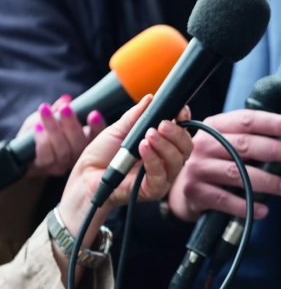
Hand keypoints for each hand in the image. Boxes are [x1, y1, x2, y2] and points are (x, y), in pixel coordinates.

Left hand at [16, 95, 105, 176]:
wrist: (23, 154)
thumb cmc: (42, 133)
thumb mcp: (51, 118)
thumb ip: (59, 109)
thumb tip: (66, 99)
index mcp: (85, 142)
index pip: (97, 136)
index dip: (97, 126)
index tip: (94, 113)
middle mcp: (78, 156)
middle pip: (79, 143)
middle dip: (72, 124)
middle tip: (65, 107)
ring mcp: (62, 164)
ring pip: (63, 149)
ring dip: (53, 128)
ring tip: (45, 110)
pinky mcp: (46, 167)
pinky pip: (46, 155)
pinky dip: (42, 140)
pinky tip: (38, 127)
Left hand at [58, 95, 192, 247]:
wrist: (85, 176)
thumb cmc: (102, 155)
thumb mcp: (119, 129)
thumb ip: (136, 116)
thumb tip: (150, 98)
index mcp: (163, 145)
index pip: (183, 133)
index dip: (184, 120)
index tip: (179, 111)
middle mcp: (167, 161)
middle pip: (186, 147)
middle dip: (177, 133)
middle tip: (162, 124)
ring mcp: (162, 176)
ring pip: (177, 161)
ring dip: (165, 145)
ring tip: (149, 134)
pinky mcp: (152, 190)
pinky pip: (160, 175)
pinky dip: (153, 159)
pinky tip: (143, 147)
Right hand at [167, 110, 280, 221]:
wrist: (181, 190)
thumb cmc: (217, 164)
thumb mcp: (237, 150)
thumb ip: (271, 150)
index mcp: (216, 126)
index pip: (246, 120)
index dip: (271, 122)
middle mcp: (204, 144)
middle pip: (243, 144)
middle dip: (274, 150)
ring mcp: (198, 168)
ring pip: (237, 173)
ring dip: (266, 181)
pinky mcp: (196, 192)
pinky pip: (225, 200)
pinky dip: (247, 206)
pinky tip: (263, 210)